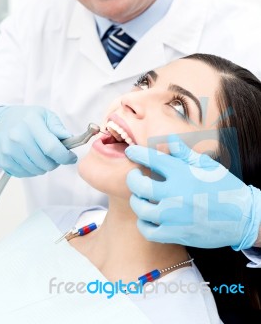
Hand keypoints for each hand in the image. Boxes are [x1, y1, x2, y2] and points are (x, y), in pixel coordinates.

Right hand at [0, 106, 76, 176]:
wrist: (0, 122)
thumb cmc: (25, 118)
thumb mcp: (45, 115)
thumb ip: (58, 127)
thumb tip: (70, 139)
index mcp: (31, 123)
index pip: (52, 148)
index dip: (65, 156)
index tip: (70, 157)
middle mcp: (18, 137)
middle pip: (46, 162)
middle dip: (56, 162)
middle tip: (55, 154)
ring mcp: (10, 150)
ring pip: (37, 170)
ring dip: (45, 166)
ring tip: (43, 155)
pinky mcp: (4, 161)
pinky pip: (26, 174)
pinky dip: (33, 170)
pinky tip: (32, 159)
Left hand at [125, 134, 260, 249]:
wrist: (243, 217)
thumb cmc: (225, 188)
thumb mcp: (207, 166)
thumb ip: (185, 154)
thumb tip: (169, 139)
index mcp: (183, 174)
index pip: (152, 159)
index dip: (137, 153)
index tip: (130, 151)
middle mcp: (175, 194)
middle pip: (139, 186)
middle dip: (132, 178)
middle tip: (135, 176)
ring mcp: (174, 216)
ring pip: (140, 209)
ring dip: (136, 201)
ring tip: (140, 197)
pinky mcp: (175, 234)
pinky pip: (148, 231)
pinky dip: (143, 223)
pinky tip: (147, 217)